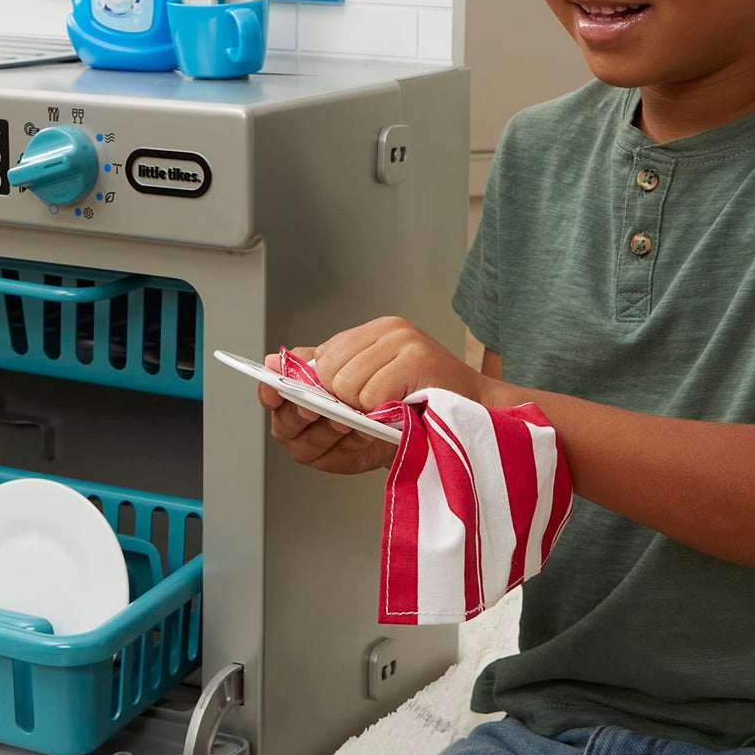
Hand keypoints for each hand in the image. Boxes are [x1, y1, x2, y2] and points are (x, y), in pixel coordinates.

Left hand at [259, 318, 486, 475]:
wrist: (482, 424)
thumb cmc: (424, 417)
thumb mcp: (367, 403)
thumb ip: (325, 384)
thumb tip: (271, 367)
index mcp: (371, 335)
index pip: (313, 356)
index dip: (297, 386)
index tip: (283, 401)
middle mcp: (385, 330)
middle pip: (323, 372)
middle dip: (330, 409)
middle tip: (356, 421)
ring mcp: (402, 340)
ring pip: (342, 384)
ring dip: (359, 413)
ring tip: (383, 416)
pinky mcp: (416, 357)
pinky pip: (368, 394)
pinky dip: (379, 413)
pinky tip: (399, 412)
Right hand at [259, 348, 396, 473]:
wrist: (385, 412)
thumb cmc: (350, 387)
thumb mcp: (329, 365)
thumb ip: (303, 362)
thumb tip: (273, 361)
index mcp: (285, 401)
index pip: (269, 397)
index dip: (271, 393)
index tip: (278, 387)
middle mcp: (292, 428)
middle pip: (288, 422)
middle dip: (303, 411)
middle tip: (314, 404)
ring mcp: (311, 449)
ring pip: (314, 440)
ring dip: (331, 427)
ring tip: (346, 415)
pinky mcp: (336, 463)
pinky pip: (342, 452)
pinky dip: (354, 439)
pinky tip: (365, 429)